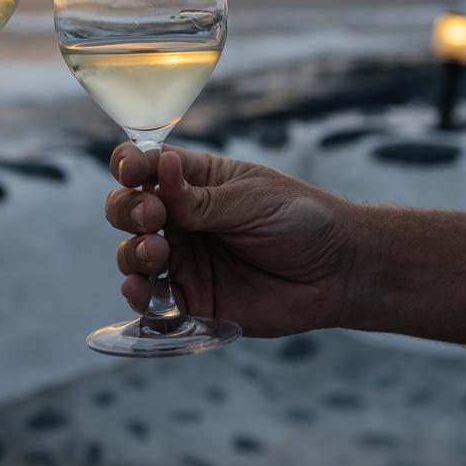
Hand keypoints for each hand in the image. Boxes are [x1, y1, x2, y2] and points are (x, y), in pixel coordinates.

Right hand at [105, 143, 355, 337]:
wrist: (338, 271)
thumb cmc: (301, 220)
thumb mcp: (249, 199)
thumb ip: (199, 198)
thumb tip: (157, 170)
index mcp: (194, 181)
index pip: (145, 165)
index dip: (128, 164)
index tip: (132, 172)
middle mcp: (181, 219)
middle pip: (127, 208)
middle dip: (128, 210)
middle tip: (153, 218)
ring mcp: (184, 260)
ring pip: (132, 253)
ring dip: (133, 252)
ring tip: (157, 254)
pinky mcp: (192, 299)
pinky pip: (151, 300)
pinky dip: (137, 295)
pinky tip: (141, 290)